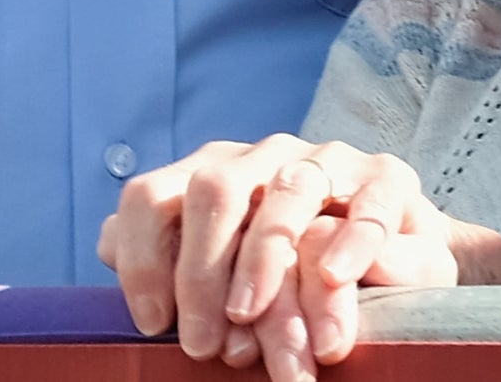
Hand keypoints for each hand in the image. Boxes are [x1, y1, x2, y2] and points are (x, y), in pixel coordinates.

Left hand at [99, 135, 500, 380]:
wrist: (395, 254)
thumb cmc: (291, 274)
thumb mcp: (224, 269)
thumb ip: (169, 254)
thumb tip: (105, 243)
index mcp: (212, 175)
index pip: (151, 196)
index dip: (141, 257)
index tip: (151, 323)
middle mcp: (264, 157)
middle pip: (214, 187)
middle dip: (201, 269)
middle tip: (203, 344)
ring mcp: (327, 159)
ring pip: (289, 187)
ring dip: (265, 255)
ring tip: (251, 314)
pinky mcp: (387, 176)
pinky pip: (370, 198)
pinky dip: (352, 237)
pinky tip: (332, 276)